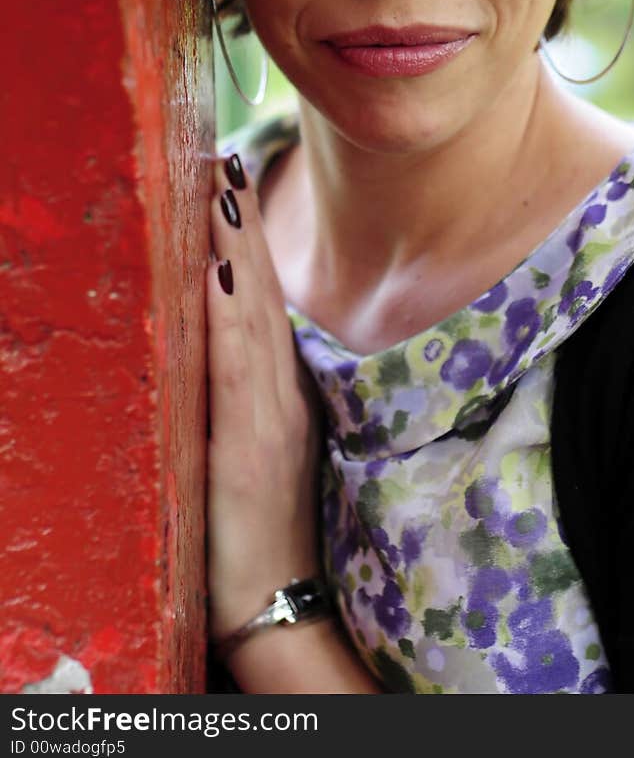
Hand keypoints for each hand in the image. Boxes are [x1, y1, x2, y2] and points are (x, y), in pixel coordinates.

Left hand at [205, 153, 323, 642]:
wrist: (284, 601)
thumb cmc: (266, 528)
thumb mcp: (262, 449)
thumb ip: (253, 396)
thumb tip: (222, 342)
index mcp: (285, 389)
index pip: (267, 300)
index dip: (253, 239)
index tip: (235, 179)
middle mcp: (284, 391)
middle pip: (263, 293)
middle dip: (245, 223)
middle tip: (229, 156)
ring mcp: (270, 416)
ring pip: (253, 316)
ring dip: (240, 250)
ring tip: (224, 190)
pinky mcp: (248, 446)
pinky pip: (236, 368)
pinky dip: (231, 316)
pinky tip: (223, 274)